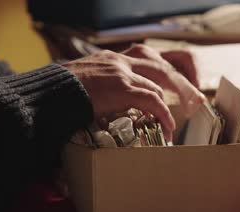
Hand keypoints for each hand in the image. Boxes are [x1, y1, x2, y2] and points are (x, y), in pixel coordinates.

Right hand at [63, 45, 204, 139]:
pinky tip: (167, 126)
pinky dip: (163, 114)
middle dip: (181, 80)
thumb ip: (104, 92)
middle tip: (193, 99)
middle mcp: (119, 60)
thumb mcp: (86, 86)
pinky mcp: (120, 87)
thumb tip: (111, 112)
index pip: (148, 56)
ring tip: (184, 113)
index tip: (179, 84)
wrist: (45, 94)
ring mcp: (120, 71)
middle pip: (161, 63)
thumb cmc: (61, 95)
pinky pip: (152, 100)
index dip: (168, 69)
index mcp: (112, 58)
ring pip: (160, 81)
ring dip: (176, 98)